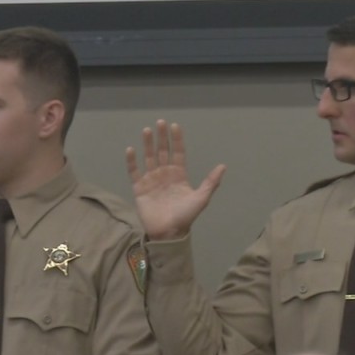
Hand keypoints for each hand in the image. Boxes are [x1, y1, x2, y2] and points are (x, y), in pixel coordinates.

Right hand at [125, 119, 225, 239]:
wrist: (169, 232)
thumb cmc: (186, 216)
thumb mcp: (201, 198)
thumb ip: (211, 182)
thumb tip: (223, 166)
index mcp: (179, 175)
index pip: (178, 153)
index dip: (177, 140)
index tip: (175, 126)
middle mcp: (165, 174)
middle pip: (162, 151)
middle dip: (161, 137)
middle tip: (160, 123)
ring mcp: (151, 180)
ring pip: (149, 158)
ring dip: (148, 144)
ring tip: (147, 130)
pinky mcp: (139, 188)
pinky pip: (134, 172)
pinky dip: (132, 161)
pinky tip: (131, 150)